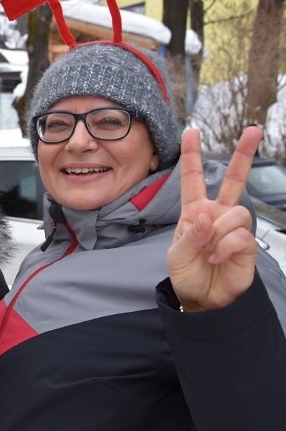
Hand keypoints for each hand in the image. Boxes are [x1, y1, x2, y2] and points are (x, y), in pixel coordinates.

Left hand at [167, 126, 262, 310]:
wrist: (204, 300)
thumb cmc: (187, 274)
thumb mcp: (177, 255)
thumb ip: (190, 236)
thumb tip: (207, 216)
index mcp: (194, 212)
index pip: (192, 180)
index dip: (192, 155)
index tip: (191, 130)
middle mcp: (216, 214)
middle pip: (233, 179)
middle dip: (243, 154)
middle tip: (254, 130)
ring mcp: (233, 227)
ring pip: (235, 212)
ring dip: (219, 232)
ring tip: (210, 251)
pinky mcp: (247, 243)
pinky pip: (240, 234)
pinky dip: (226, 247)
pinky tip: (218, 258)